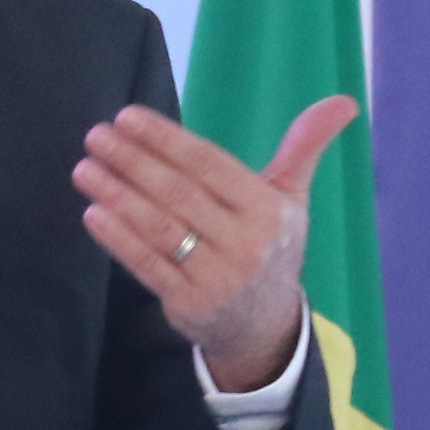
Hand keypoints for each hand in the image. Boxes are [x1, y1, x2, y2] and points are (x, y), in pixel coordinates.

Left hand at [74, 97, 358, 392]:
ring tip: (85, 168)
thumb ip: (305, 147)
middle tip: (96, 136)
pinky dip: (118, 239)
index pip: (209, 165)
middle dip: (132, 161)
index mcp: (268, 210)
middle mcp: (246, 244)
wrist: (265, 328)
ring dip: (116, 195)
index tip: (127, 117)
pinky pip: (147, 265)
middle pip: (178, 193)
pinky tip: (93, 212)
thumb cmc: (271, 248)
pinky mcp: (189, 304)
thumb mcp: (292, 199)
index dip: (166, 139)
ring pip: (159, 228)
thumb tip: (344, 101)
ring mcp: (216, 277)